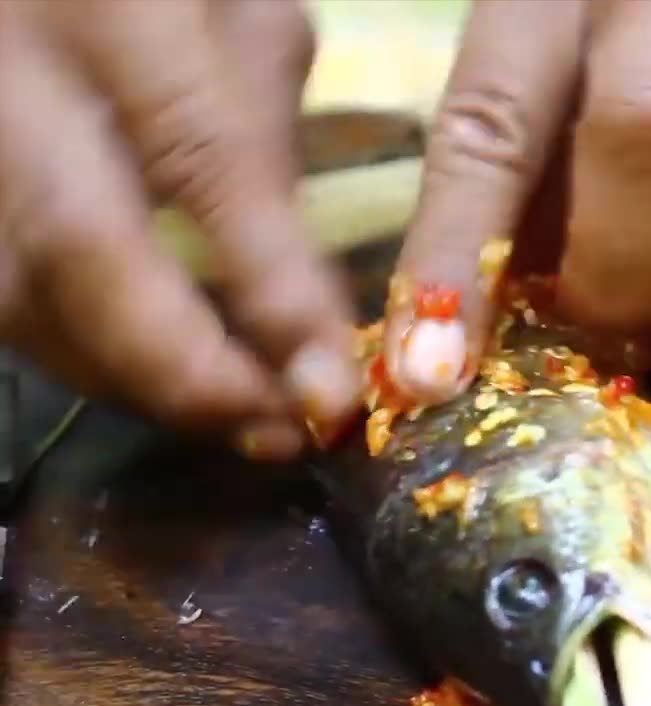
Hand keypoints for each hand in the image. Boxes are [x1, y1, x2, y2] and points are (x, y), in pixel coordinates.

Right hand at [0, 0, 360, 459]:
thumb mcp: (247, 13)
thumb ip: (264, 138)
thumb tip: (297, 299)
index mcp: (116, 6)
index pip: (204, 162)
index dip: (271, 291)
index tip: (333, 390)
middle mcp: (10, 70)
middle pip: (76, 252)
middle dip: (183, 372)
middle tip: (277, 434)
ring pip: (14, 297)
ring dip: (130, 382)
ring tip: (233, 418)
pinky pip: (0, 294)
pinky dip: (82, 353)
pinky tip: (155, 377)